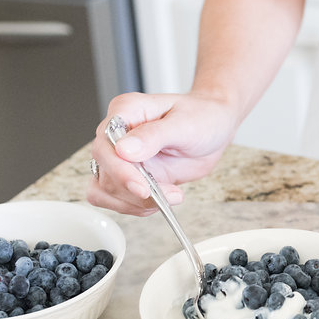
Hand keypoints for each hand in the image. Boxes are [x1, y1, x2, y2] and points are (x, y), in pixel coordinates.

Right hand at [86, 91, 237, 215]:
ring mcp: (122, 158)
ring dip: (135, 202)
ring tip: (169, 195)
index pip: (106, 144)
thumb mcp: (184, 123)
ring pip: (106, 190)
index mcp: (126, 111)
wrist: (215, 128)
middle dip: (132, 190)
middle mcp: (118, 135)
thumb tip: (124, 149)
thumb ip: (153, 135)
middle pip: (103, 171)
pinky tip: (161, 200)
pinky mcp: (131, 176)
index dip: (119, 170)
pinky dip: (137, 206)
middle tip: (165, 194)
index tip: (141, 186)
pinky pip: (119, 199)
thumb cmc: (201, 116)